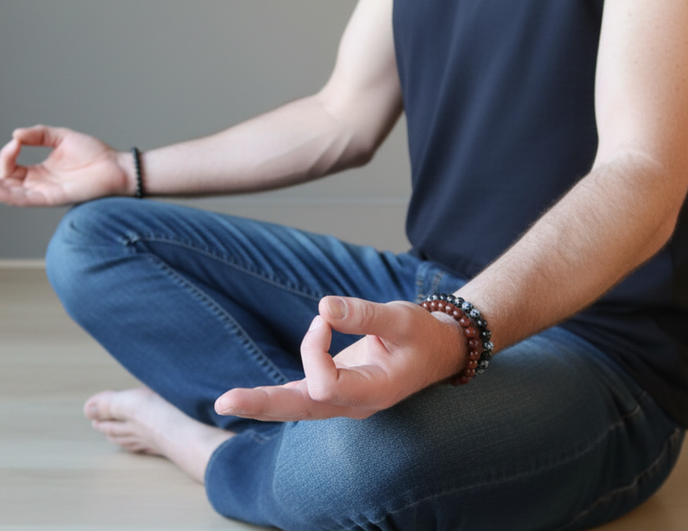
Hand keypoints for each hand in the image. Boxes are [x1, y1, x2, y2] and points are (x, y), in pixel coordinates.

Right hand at [0, 125, 131, 205]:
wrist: (117, 166)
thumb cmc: (96, 154)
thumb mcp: (62, 137)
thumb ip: (39, 134)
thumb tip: (15, 134)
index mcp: (40, 170)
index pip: (9, 167)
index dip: (5, 155)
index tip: (17, 141)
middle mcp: (39, 183)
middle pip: (5, 181)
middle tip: (7, 154)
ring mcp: (45, 191)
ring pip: (10, 193)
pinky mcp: (54, 198)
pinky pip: (26, 200)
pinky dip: (9, 195)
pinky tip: (0, 188)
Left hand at [214, 296, 467, 421]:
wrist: (437, 353)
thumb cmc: (422, 336)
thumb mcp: (401, 318)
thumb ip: (365, 314)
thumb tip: (323, 306)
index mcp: (374, 391)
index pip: (326, 383)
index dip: (316, 348)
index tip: (327, 318)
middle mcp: (355, 403)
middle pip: (302, 408)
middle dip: (262, 404)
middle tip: (223, 404)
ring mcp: (345, 400)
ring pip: (298, 405)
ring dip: (262, 401)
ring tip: (225, 403)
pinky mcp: (337, 390)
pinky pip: (303, 394)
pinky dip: (277, 393)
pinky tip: (250, 399)